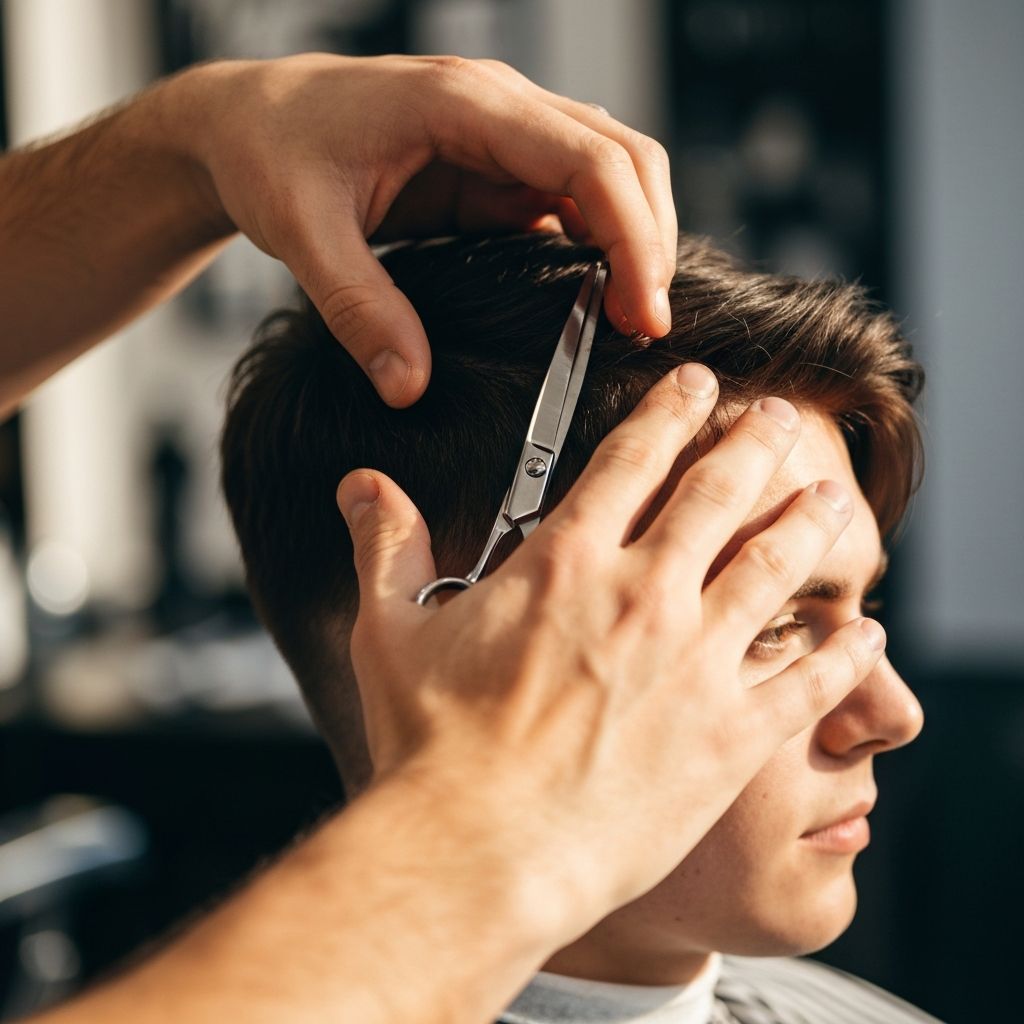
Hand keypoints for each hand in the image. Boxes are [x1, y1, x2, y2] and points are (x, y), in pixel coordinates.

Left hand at [179, 54, 676, 404]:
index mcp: (464, 103)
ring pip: (610, 174)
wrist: (246, 122)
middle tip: (648, 326)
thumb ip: (359, 309)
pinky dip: (597, 243)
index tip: (644, 313)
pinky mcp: (494, 169)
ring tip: (630, 318)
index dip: (633, 236)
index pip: (589, 160)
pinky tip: (591, 296)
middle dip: (651, 241)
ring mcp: (503, 136)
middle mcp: (499, 108)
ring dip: (633, 240)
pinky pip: (570, 198)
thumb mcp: (304, 232)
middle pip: (624, 158)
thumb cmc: (270, 151)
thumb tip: (408, 387)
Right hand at [335, 366, 885, 941]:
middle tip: (780, 418)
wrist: (481, 851)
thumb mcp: (391, 629)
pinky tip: (867, 634)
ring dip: (808, 523)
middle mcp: (642, 595)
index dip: (669, 408)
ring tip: (831, 497)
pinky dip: (846, 652)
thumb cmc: (434, 748)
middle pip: (718, 492)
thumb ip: (386, 546)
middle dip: (753, 443)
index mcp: (566, 562)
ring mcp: (696, 663)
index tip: (695, 381)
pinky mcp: (729, 735)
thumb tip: (361, 486)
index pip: (632, 457)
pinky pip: (808, 679)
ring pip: (775, 566)